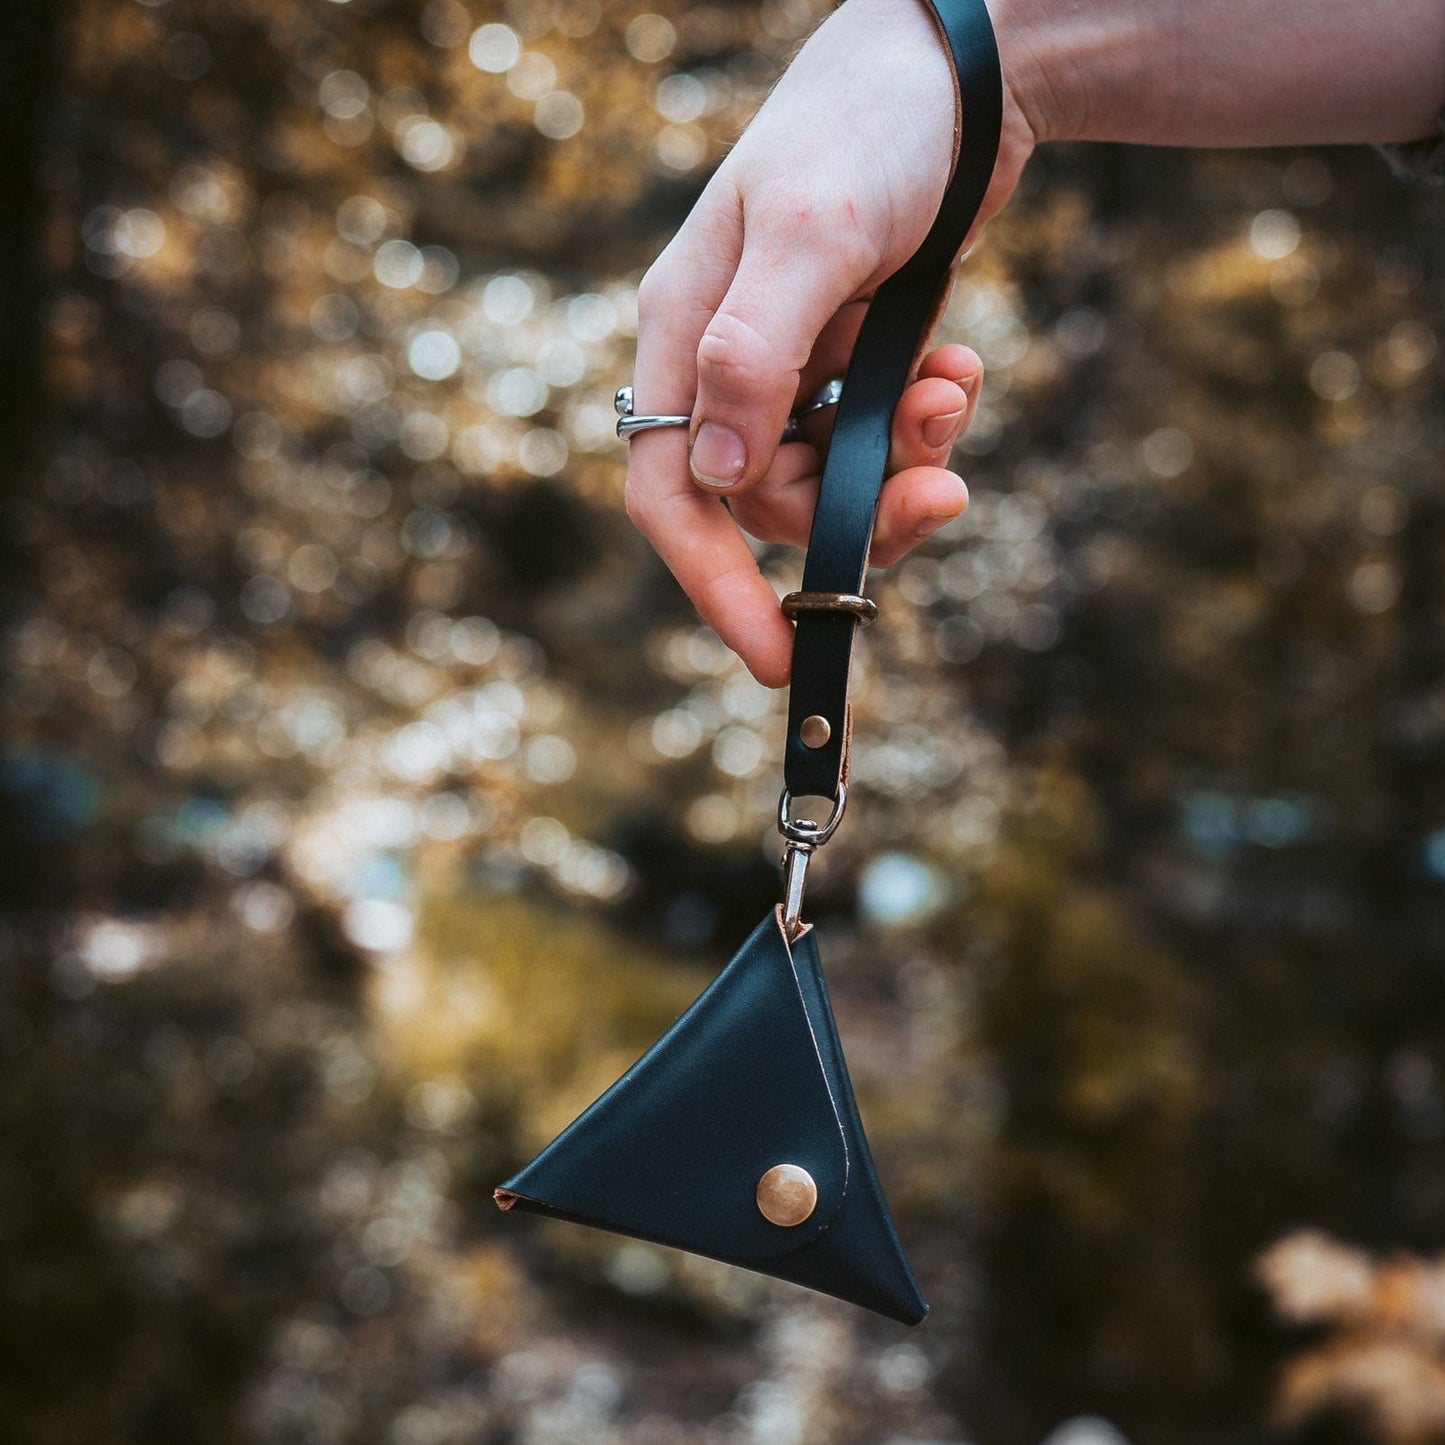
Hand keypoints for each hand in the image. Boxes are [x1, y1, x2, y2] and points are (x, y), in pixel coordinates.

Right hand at [624, 0, 1039, 686]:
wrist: (960, 70)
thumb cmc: (867, 127)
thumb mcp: (808, 232)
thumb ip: (755, 353)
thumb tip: (720, 477)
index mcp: (686, 336)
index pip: (674, 493)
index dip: (713, 585)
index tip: (776, 656)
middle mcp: (730, 363)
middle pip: (771, 504)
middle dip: (859, 514)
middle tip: (943, 492)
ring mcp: (796, 366)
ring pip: (835, 480)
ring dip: (905, 463)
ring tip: (954, 391)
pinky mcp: (855, 362)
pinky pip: (883, 438)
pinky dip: (929, 422)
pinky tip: (958, 366)